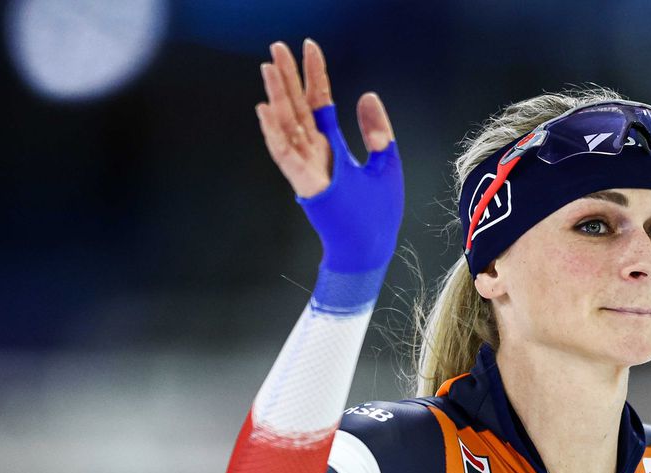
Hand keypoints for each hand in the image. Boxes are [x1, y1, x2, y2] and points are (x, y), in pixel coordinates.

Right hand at [255, 39, 393, 198]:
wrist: (370, 249)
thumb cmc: (375, 212)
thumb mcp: (385, 162)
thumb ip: (376, 130)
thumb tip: (367, 94)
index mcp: (332, 147)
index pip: (320, 102)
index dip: (314, 74)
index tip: (309, 46)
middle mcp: (316, 154)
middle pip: (298, 108)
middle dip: (288, 78)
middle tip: (276, 47)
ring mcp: (309, 169)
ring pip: (288, 126)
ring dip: (277, 97)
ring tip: (268, 68)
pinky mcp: (307, 186)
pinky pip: (286, 156)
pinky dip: (275, 133)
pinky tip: (265, 111)